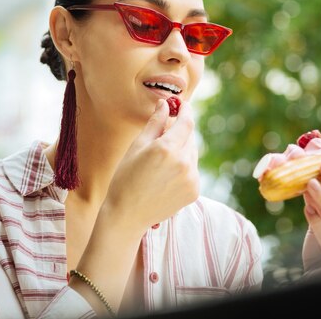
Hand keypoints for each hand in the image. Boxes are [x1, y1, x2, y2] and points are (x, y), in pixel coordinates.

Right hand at [103, 99, 199, 233]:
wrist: (127, 216)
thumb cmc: (125, 178)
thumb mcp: (137, 147)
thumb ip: (155, 123)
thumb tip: (165, 104)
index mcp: (167, 149)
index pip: (186, 122)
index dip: (186, 110)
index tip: (183, 104)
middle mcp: (184, 163)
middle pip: (190, 137)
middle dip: (180, 132)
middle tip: (164, 135)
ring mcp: (191, 179)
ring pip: (192, 153)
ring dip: (182, 150)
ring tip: (160, 162)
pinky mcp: (194, 191)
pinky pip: (192, 170)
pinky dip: (184, 167)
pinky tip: (165, 176)